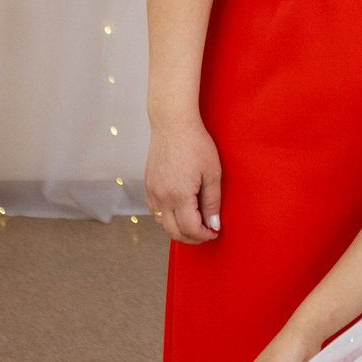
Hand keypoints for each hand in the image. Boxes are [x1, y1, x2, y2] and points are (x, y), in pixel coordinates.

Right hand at [146, 118, 222, 243]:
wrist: (172, 124)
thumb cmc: (195, 144)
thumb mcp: (212, 173)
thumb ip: (212, 202)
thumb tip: (213, 225)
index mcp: (178, 195)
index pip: (190, 229)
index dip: (204, 235)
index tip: (214, 232)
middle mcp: (161, 197)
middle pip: (173, 232)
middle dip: (191, 238)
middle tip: (205, 233)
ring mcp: (152, 192)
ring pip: (162, 224)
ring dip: (178, 229)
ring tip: (194, 224)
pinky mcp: (148, 185)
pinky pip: (155, 212)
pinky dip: (167, 218)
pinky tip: (179, 212)